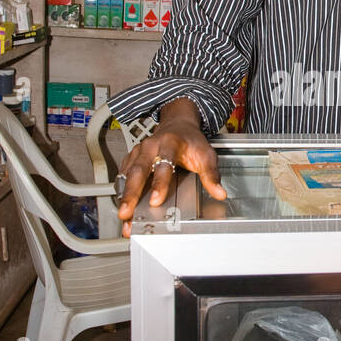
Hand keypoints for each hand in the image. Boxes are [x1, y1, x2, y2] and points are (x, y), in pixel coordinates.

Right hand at [116, 100, 225, 237]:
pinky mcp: (132, 158)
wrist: (178, 124)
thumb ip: (211, 175)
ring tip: (124, 216)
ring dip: (124, 196)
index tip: (156, 200)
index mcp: (169, 144)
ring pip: (128, 175)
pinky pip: (123, 174)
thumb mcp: (206, 154)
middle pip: (138, 171)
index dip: (159, 184)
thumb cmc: (191, 141)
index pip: (163, 165)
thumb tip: (219, 193)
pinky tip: (122, 205)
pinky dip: (121, 190)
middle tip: (127, 212)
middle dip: (131, 194)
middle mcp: (150, 147)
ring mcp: (139, 152)